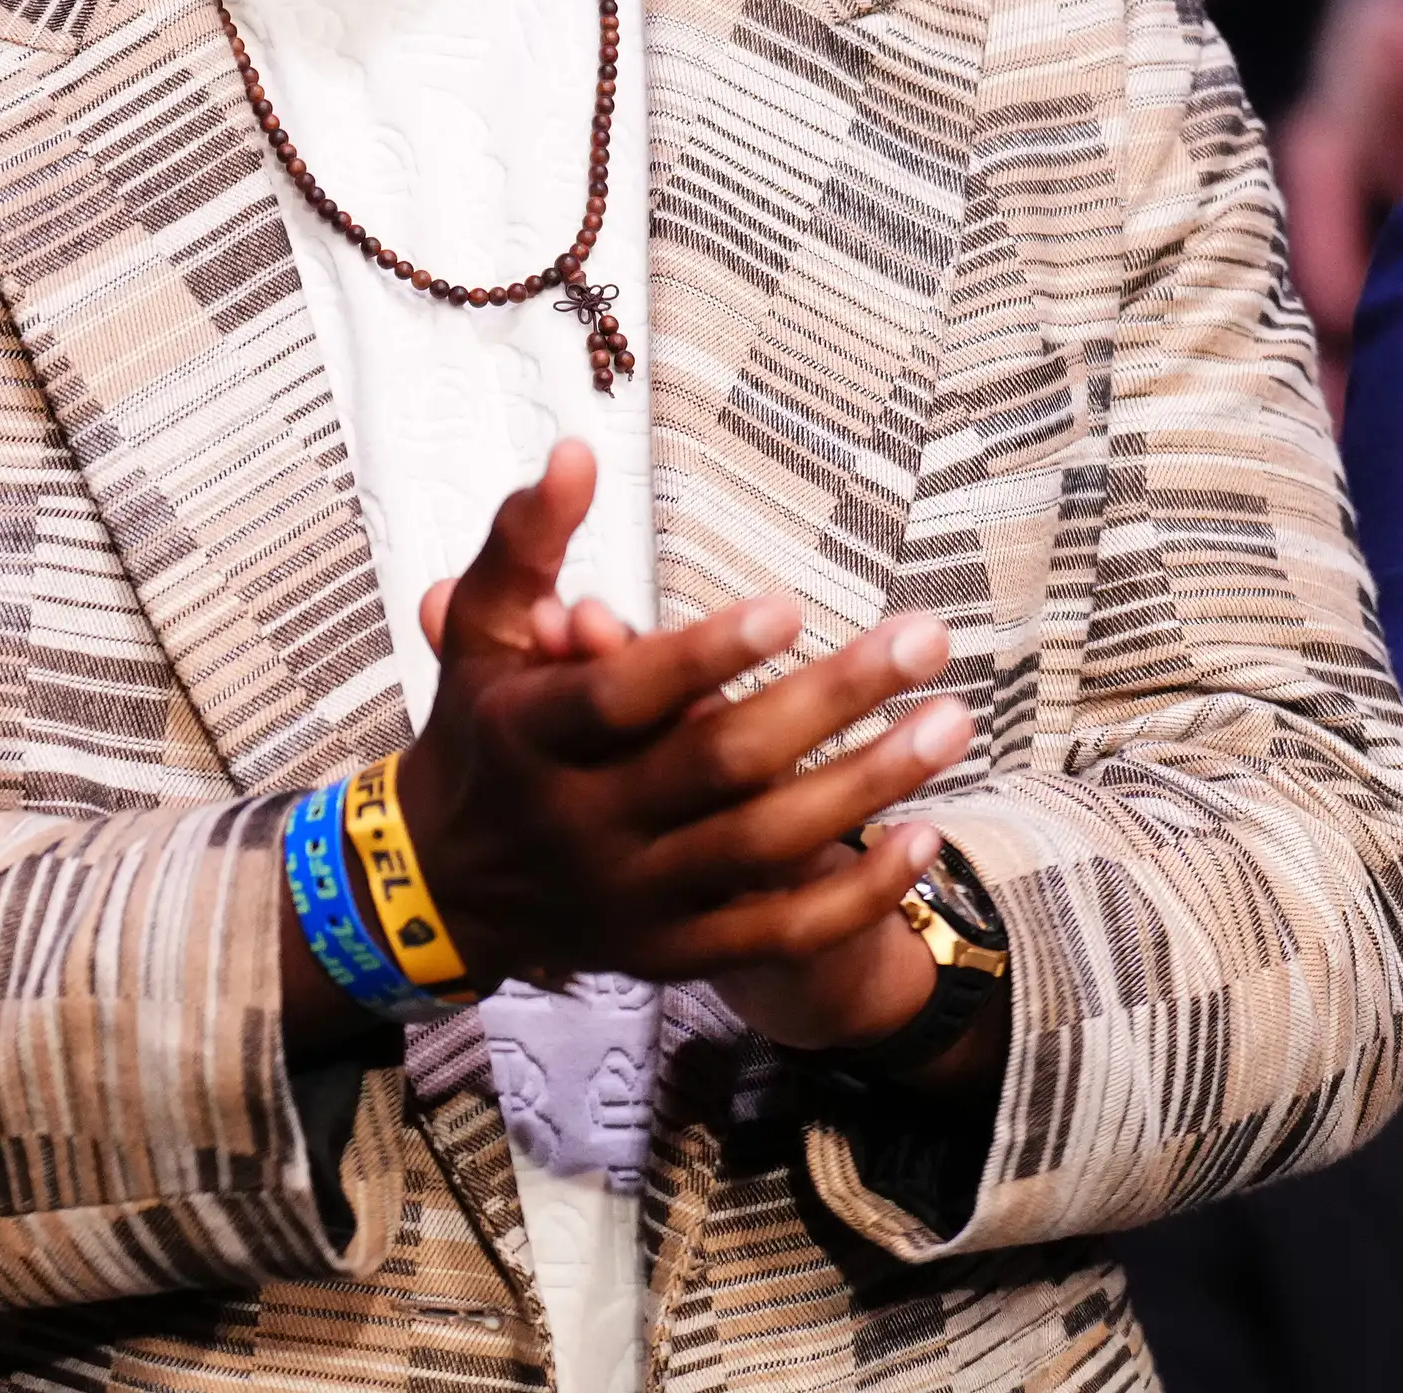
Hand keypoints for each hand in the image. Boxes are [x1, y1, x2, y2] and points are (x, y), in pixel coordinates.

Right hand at [439, 581, 959, 1055]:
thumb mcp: (480, 630)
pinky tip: (925, 837)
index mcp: (531, 736)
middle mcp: (582, 826)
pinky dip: (856, 893)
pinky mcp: (676, 950)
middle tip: (924, 637)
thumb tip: (576, 452)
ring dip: (867, 783)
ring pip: (765, 845)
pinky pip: (780, 932)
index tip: (790, 605)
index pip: (621, 697)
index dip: (704, 655)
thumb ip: (526, 539)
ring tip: (951, 721)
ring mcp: (634, 898)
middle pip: (717, 764)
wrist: (451, 887)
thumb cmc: (484, 730)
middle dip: (830, 698)